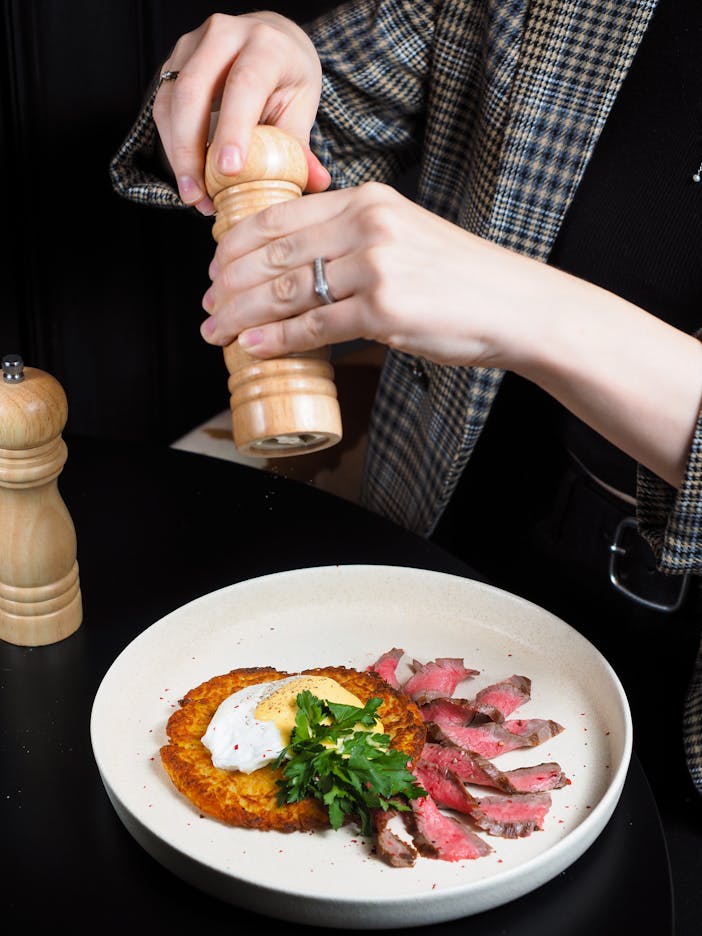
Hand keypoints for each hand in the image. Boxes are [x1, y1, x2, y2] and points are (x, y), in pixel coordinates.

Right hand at [153, 12, 330, 213]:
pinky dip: (172, 146)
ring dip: (177, 154)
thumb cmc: (287, 79)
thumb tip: (315, 182)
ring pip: (171, 101)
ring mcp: (193, 45)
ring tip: (194, 195)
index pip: (245, 83)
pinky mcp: (174, 63)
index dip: (233, 128)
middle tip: (200, 196)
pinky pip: (162, 108)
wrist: (272, 43)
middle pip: (194, 91)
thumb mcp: (301, 107)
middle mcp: (224, 35)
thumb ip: (301, 146)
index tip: (228, 170)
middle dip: (191, 150)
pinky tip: (188, 176)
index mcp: (266, 44)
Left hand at [200, 181, 545, 368]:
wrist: (514, 305)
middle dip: (228, 283)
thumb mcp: (403, 236)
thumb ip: (354, 239)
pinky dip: (278, 339)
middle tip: (206, 304)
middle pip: (274, 253)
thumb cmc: (459, 278)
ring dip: (241, 313)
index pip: (280, 215)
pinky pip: (315, 326)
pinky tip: (252, 346)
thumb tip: (298, 269)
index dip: (235, 244)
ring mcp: (376, 266)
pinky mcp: (385, 310)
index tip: (214, 267)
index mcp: (368, 199)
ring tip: (216, 330)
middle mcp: (367, 224)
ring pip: (286, 290)